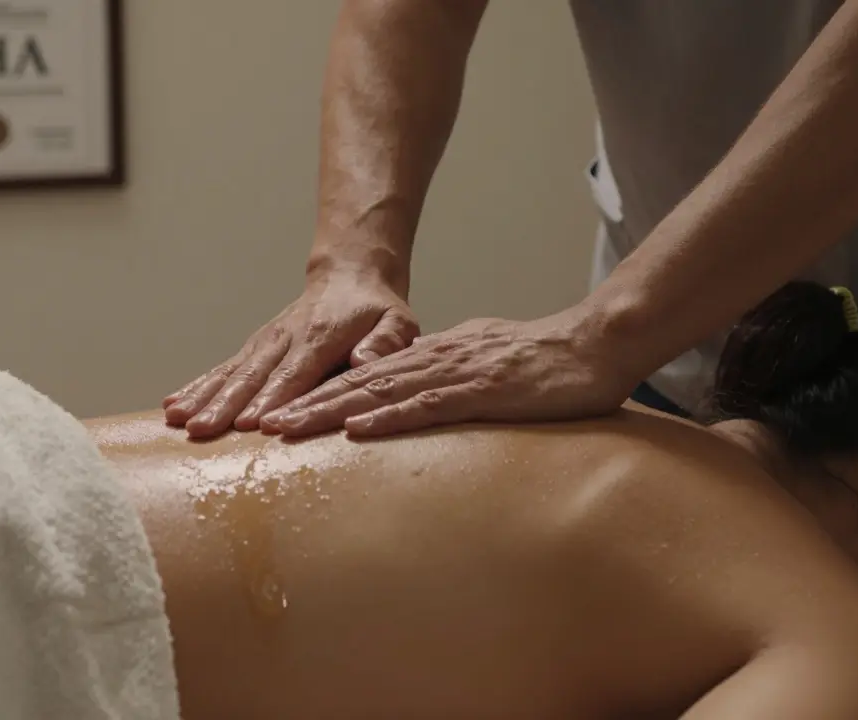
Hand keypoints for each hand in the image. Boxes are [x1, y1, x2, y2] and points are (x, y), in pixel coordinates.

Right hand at [163, 269, 418, 437]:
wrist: (349, 278)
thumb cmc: (376, 311)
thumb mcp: (397, 322)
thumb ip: (386, 342)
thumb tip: (365, 361)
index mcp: (320, 337)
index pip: (295, 373)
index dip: (274, 398)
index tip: (253, 423)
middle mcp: (285, 339)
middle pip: (253, 376)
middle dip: (226, 405)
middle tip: (203, 430)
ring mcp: (264, 343)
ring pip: (230, 372)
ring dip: (203, 397)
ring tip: (178, 421)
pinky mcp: (253, 348)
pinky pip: (222, 369)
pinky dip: (197, 386)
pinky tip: (173, 405)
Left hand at [258, 310, 638, 437]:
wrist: (596, 343)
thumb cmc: (545, 362)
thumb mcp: (485, 365)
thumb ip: (449, 377)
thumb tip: (419, 394)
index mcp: (433, 356)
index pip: (365, 378)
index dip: (319, 394)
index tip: (281, 413)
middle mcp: (434, 360)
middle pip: (357, 384)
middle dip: (305, 405)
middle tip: (260, 426)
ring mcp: (455, 373)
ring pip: (379, 393)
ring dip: (329, 412)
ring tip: (286, 429)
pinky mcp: (482, 391)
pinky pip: (427, 406)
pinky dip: (388, 419)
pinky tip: (355, 432)